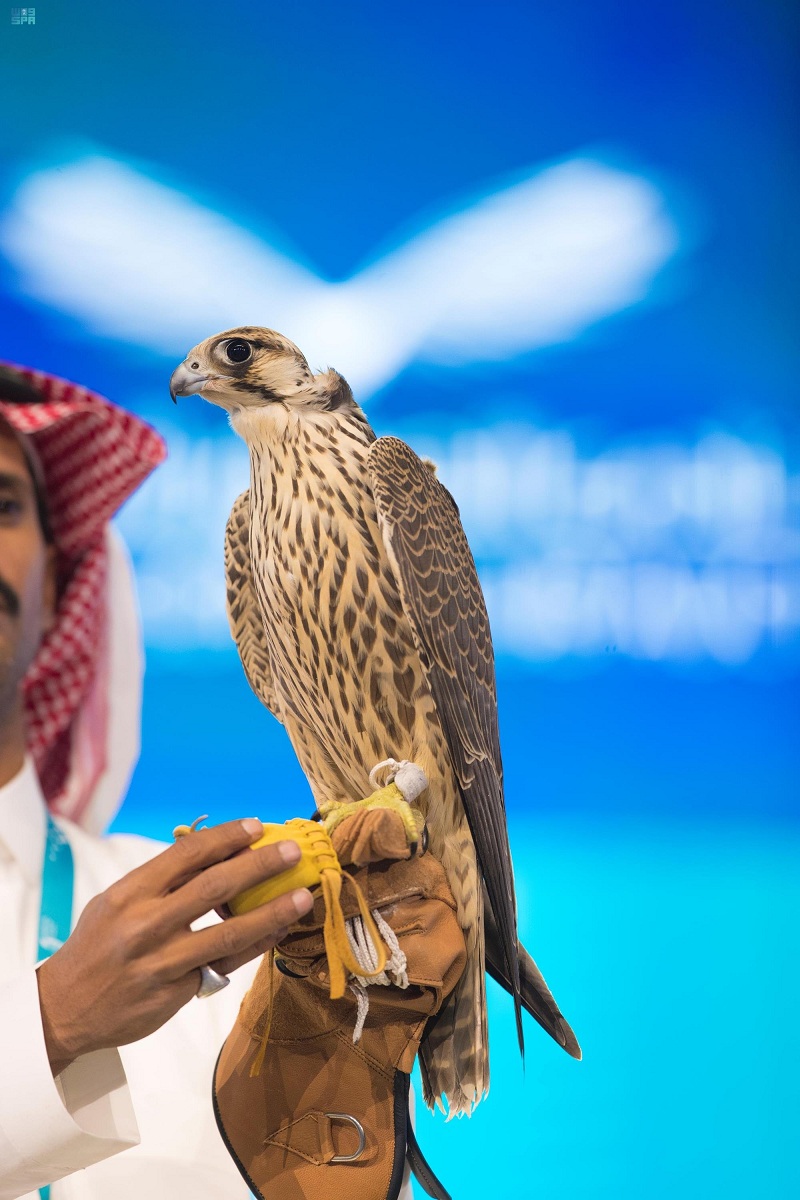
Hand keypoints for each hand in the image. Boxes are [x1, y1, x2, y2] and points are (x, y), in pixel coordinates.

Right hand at [36, 818, 312, 1074]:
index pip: (186, 854)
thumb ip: (161, 881)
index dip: (226, 837)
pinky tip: (279, 932)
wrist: (63, 1009)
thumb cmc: (97, 946)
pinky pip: (225, 966)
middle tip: (292, 852)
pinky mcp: (176, 993)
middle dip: (259, 866)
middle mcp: (146, 924)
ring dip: (271, 913)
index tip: (257, 826)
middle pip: (214, 887)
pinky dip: (256, 946)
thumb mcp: (116, 902)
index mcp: (130, 893)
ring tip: (302, 898)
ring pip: (228, 933)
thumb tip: (217, 854)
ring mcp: (163, 962)